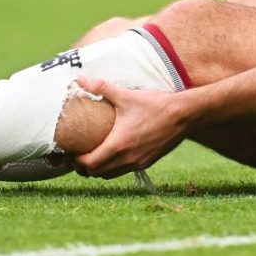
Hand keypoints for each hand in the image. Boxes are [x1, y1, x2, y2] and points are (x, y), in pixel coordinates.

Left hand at [72, 78, 187, 179]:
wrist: (185, 115)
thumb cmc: (155, 105)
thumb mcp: (126, 95)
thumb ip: (101, 88)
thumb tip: (80, 80)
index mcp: (119, 145)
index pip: (90, 163)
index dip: (76, 160)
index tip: (70, 151)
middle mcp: (128, 159)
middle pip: (97, 173)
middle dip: (84, 166)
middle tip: (77, 153)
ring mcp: (138, 163)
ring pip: (110, 175)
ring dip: (98, 169)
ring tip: (92, 154)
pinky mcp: (147, 162)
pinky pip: (123, 171)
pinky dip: (113, 167)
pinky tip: (113, 153)